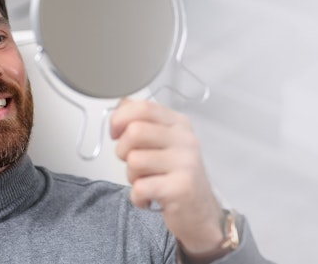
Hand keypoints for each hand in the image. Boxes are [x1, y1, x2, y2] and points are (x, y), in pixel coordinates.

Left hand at [110, 99, 225, 258]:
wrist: (200, 213)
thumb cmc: (177, 177)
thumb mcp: (164, 143)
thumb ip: (143, 122)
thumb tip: (121, 105)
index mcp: (179, 124)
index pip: (143, 107)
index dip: (120, 118)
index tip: (116, 132)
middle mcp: (185, 140)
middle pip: (135, 132)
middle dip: (123, 150)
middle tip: (133, 163)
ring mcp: (185, 163)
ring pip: (134, 161)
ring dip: (132, 177)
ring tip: (147, 182)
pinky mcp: (180, 188)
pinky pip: (140, 188)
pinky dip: (137, 197)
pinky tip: (149, 198)